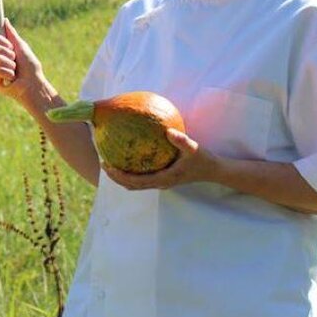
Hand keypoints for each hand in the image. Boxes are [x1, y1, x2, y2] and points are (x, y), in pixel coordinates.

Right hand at [0, 18, 48, 105]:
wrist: (34, 84)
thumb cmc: (30, 67)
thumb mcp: (21, 47)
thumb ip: (11, 34)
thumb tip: (4, 20)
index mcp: (0, 51)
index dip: (2, 41)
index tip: (11, 46)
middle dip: (9, 53)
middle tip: (15, 61)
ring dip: (10, 64)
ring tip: (15, 72)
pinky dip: (8, 73)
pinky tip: (11, 79)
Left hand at [103, 129, 219, 189]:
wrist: (214, 171)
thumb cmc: (204, 159)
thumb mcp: (194, 149)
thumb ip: (181, 140)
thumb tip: (168, 131)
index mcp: (164, 179)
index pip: (135, 181)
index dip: (119, 176)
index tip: (107, 165)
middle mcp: (160, 183)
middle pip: (131, 185)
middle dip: (115, 177)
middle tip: (103, 162)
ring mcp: (161, 182)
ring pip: (135, 184)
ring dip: (122, 176)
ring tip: (110, 161)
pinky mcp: (163, 178)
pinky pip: (143, 177)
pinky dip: (132, 172)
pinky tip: (129, 157)